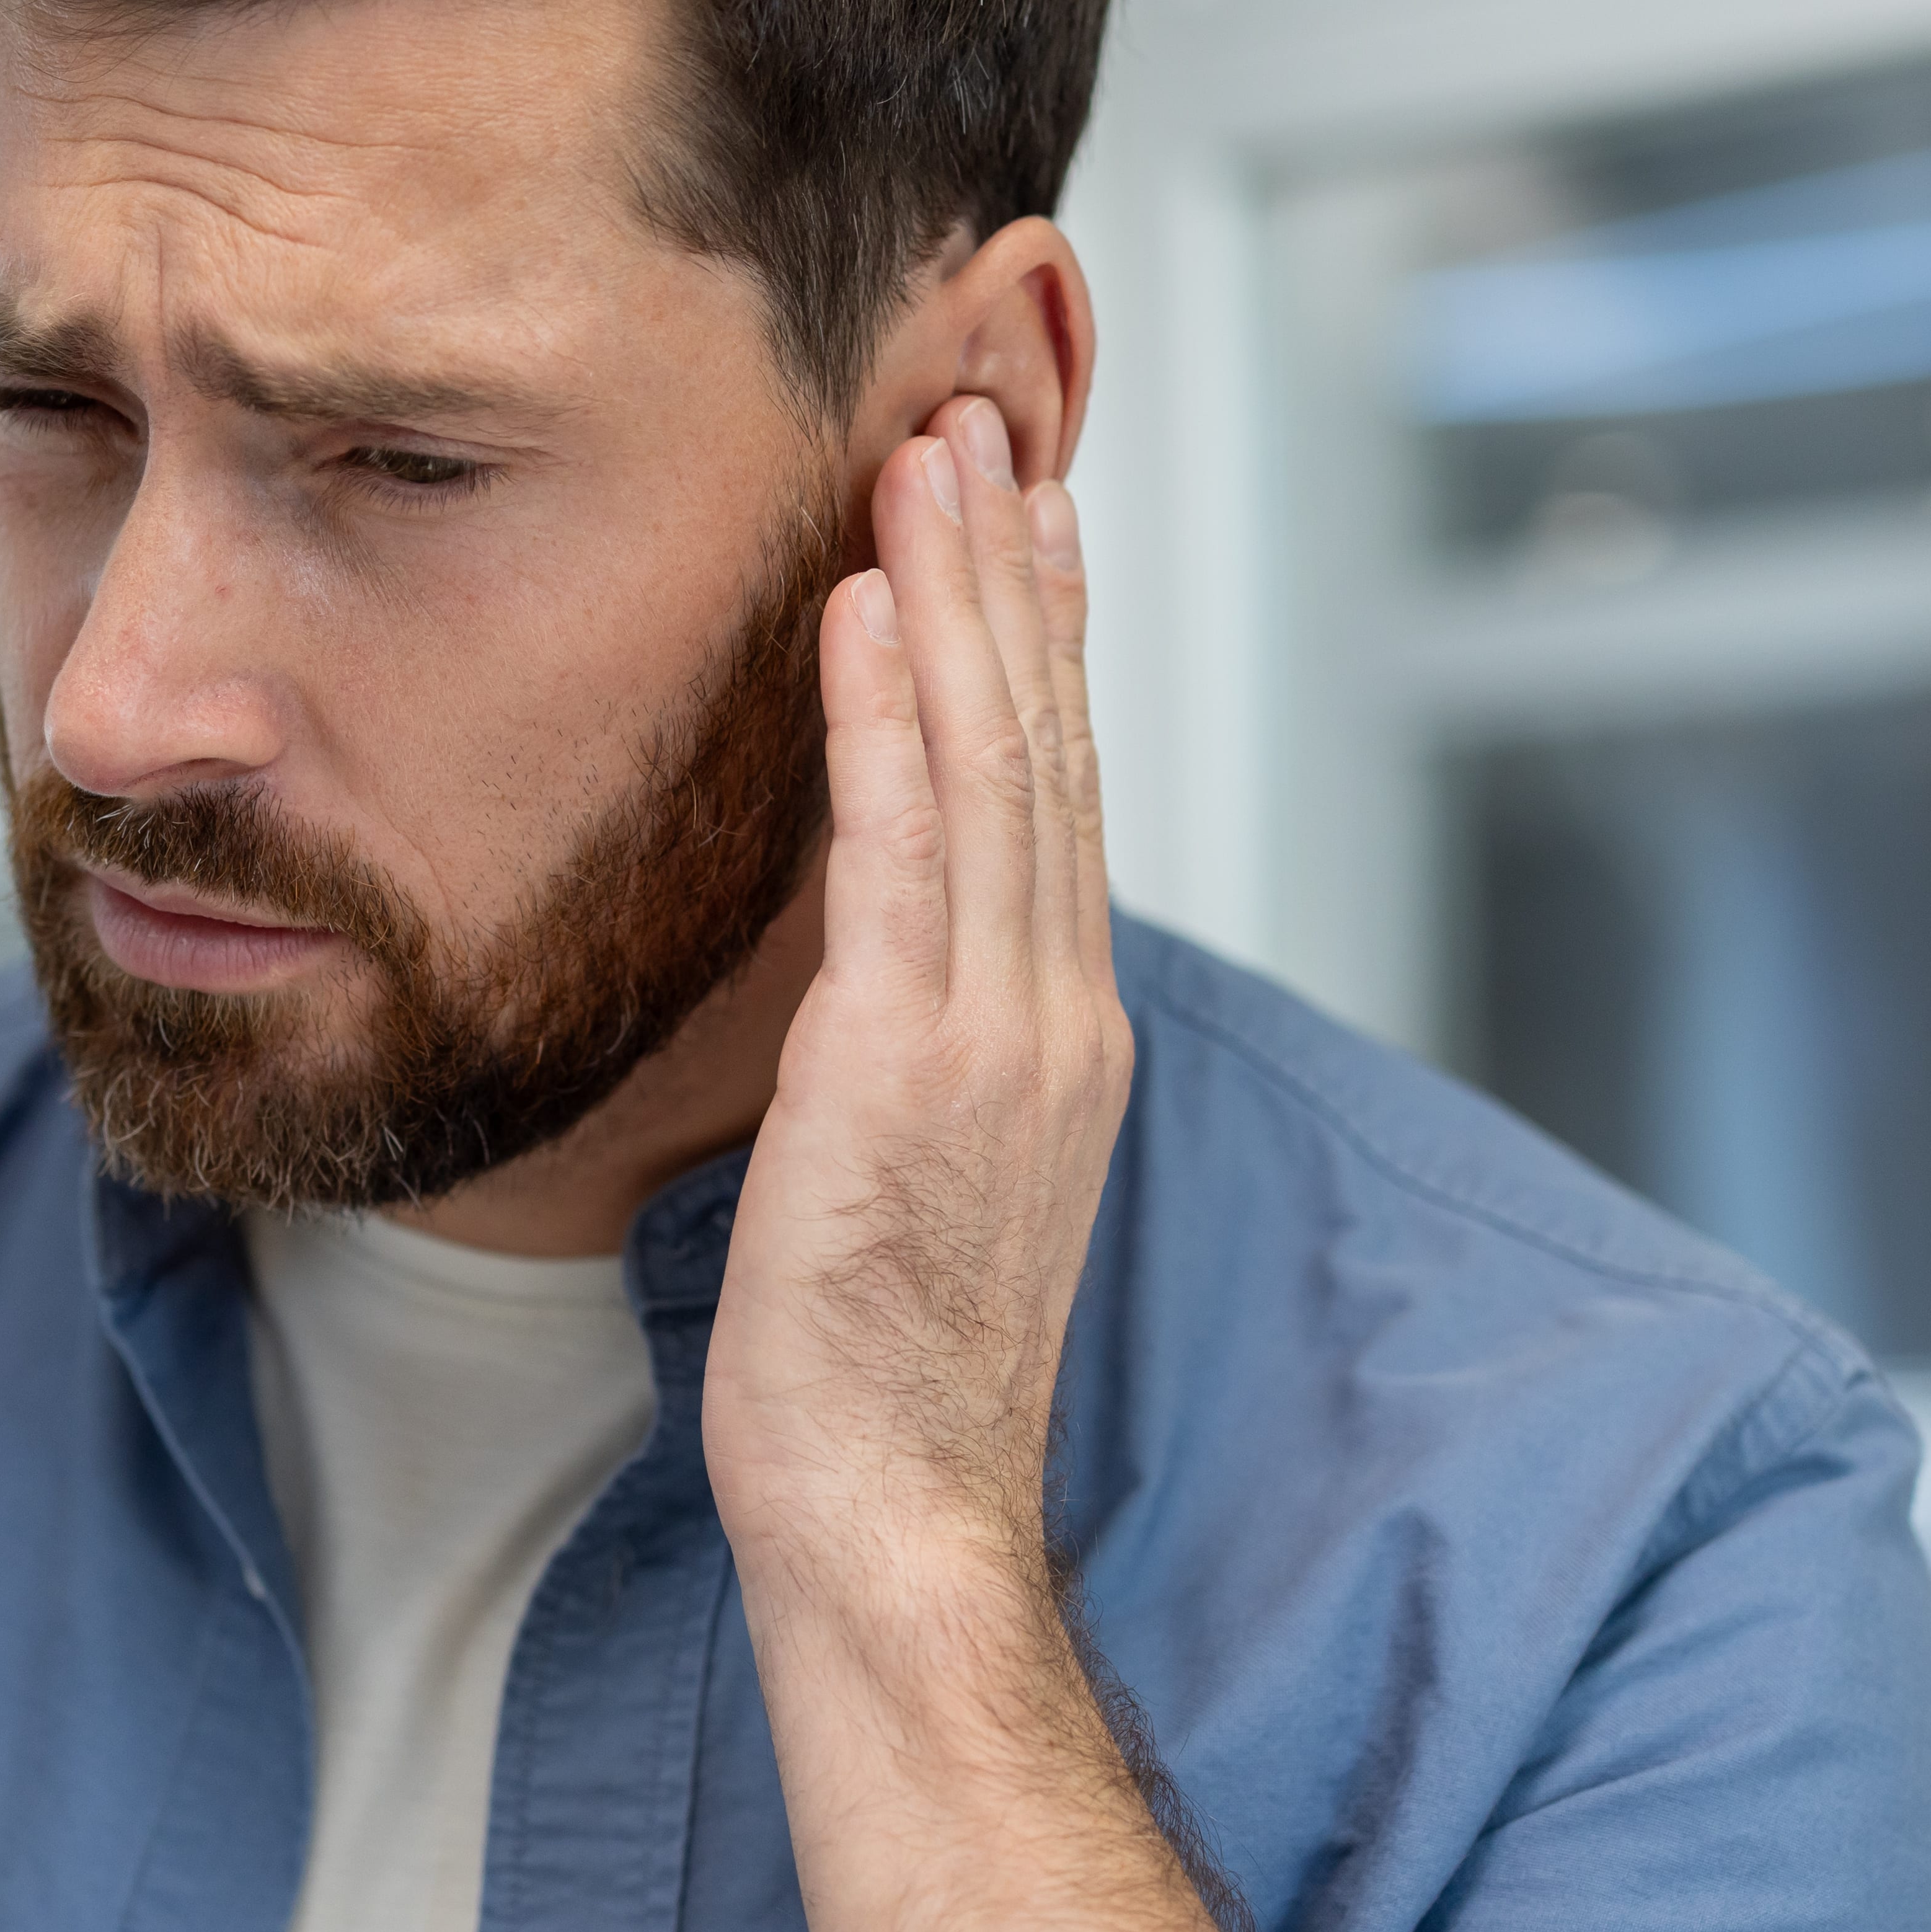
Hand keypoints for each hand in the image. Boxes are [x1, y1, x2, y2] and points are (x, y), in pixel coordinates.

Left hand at [702, 393, 1131, 1586]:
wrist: (894, 1511)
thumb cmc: (880, 1363)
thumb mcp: (922, 1173)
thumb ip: (930, 1049)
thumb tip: (889, 967)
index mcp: (1062, 1039)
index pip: (1065, 796)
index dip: (1050, 643)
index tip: (1031, 515)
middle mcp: (1054, 1016)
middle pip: (1048, 748)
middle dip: (1016, 575)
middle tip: (983, 420)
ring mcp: (999, 1036)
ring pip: (993, 767)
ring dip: (958, 600)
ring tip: (929, 459)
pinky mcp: (909, 1065)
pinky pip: (907, 850)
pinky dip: (892, 718)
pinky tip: (865, 611)